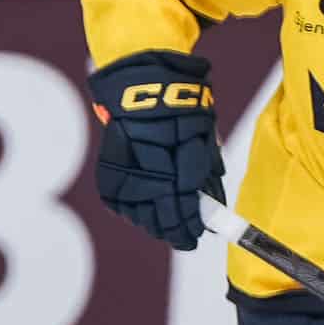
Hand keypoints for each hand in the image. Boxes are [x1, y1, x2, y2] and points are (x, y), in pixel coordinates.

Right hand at [86, 50, 223, 249]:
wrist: (142, 86)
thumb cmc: (181, 109)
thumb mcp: (203, 139)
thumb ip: (207, 175)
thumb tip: (214, 205)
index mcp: (178, 164)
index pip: (185, 209)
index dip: (191, 226)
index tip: (197, 236)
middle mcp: (150, 172)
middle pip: (161, 218)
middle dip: (175, 231)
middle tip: (185, 238)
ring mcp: (126, 172)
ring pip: (140, 215)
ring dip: (154, 224)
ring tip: (166, 227)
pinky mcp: (109, 171)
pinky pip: (121, 203)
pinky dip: (134, 211)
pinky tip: (145, 213)